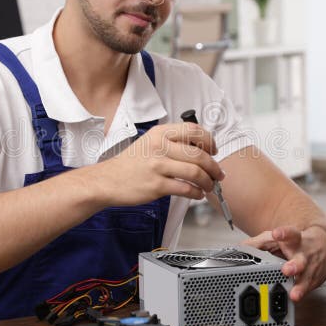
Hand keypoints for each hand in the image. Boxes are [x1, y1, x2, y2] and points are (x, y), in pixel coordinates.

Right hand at [91, 122, 224, 205]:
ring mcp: (158, 166)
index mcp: (160, 133)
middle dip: (214, 166)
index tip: (214, 150)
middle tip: (218, 174)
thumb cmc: (130, 164)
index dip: (209, 141)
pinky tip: (197, 194)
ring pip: (196, 173)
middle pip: (199, 154)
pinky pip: (186, 189)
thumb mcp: (149, 142)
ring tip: (209, 186)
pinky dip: (197, 193)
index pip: (194, 130)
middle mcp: (160, 147)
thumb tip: (201, 150)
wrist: (107, 180)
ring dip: (208, 182)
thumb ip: (172, 142)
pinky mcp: (156, 186)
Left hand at [242, 224, 325, 301]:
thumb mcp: (277, 238)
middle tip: (287, 269)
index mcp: (295, 239)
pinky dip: (303, 293)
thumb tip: (239, 249)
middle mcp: (305, 253)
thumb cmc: (297, 241)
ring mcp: (312, 267)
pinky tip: (296, 298)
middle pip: (301, 259)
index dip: (283, 233)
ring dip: (301, 286)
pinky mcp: (316, 278)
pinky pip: (310, 287)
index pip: (290, 234)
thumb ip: (258, 244)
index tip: (277, 234)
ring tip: (294, 294)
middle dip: (294, 265)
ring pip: (308, 277)